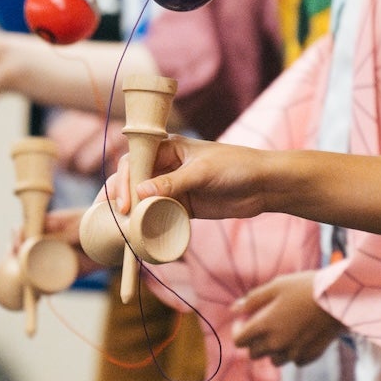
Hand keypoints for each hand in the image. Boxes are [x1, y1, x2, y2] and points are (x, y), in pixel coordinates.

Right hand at [108, 137, 276, 220]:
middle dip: (121, 195)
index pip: (136, 159)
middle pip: (135, 179)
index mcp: (169, 147)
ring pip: (144, 198)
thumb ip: (173, 182)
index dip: (124, 179)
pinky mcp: (184, 206)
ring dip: (132, 211)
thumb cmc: (236, 167)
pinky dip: (149, 222)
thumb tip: (140, 191)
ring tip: (119, 228)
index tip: (124, 201)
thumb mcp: (203, 172)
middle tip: (117, 216)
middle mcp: (167, 166)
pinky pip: (160, 213)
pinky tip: (139, 233)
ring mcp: (175, 187)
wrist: (264, 185)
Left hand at [229, 271, 342, 365]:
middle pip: (254, 353)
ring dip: (274, 349)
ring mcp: (293, 353)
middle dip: (255, 340)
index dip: (239, 330)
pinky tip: (301, 336)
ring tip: (285, 330)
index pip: (238, 341)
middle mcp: (276, 344)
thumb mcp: (276, 285)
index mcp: (263, 326)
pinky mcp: (310, 356)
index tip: (246, 320)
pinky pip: (295, 360)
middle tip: (265, 324)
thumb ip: (252, 299)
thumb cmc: (305, 287)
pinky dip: (294, 352)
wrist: (339, 298)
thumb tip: (233, 309)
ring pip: (274, 360)